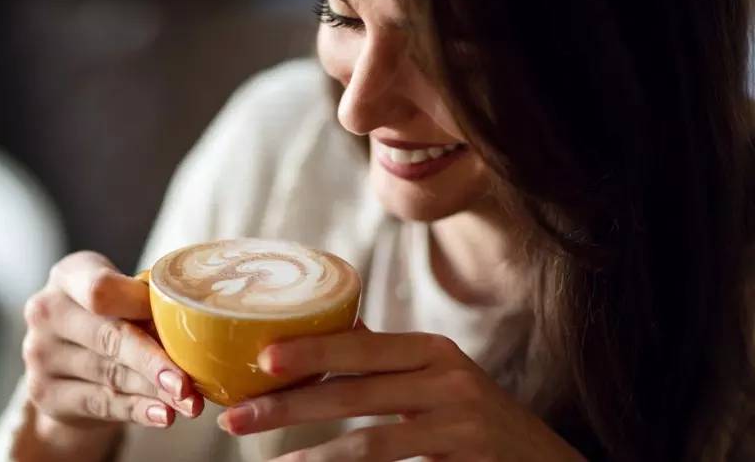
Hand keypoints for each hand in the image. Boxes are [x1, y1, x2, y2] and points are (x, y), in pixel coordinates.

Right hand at [23, 252, 203, 433]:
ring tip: (189, 402)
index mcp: (68, 276)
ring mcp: (40, 354)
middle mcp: (47, 312)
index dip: (139, 305)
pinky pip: (100, 403)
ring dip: (154, 391)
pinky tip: (163, 415)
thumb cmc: (108, 315)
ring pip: (110, 375)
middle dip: (153, 361)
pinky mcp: (44, 394)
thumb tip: (198, 323)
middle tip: (188, 383)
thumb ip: (148, 303)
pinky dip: (137, 410)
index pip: (100, 289)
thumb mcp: (122, 297)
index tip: (175, 318)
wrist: (67, 359)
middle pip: (108, 337)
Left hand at [217, 328, 585, 461]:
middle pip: (356, 391)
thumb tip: (332, 334)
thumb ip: (388, 362)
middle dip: (292, 403)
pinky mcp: (467, 458)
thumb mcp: (438, 378)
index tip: (261, 358)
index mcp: (432, 350)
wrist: (544, 461)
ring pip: (371, 440)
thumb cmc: (478, 420)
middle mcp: (449, 378)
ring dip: (312, 452)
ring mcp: (461, 422)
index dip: (311, 351)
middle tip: (239, 416)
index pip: (362, 346)